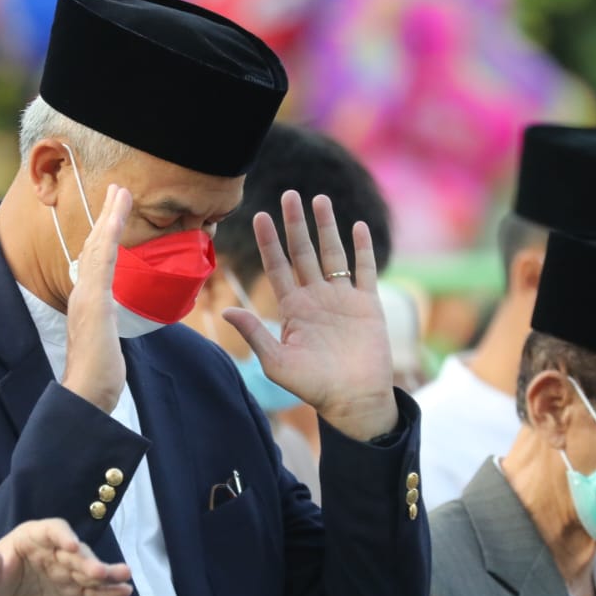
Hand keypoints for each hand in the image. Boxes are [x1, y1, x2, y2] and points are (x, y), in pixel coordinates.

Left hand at [0, 518, 132, 595]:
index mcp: (32, 538)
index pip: (51, 530)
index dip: (63, 536)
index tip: (72, 546)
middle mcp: (55, 551)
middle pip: (77, 552)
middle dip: (88, 561)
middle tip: (98, 572)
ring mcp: (68, 573)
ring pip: (91, 570)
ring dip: (108, 573)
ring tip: (124, 576)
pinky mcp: (77, 594)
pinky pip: (95, 591)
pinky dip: (110, 591)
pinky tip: (124, 591)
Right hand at [61, 184, 132, 412]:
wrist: (84, 397)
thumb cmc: (97, 381)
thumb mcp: (105, 348)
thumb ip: (107, 334)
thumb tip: (111, 334)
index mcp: (88, 305)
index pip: (97, 264)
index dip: (104, 237)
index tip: (113, 216)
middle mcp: (83, 296)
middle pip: (95, 247)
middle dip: (106, 217)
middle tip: (117, 190)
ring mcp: (86, 297)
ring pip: (98, 247)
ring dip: (109, 216)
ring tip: (120, 192)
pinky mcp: (93, 302)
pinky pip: (102, 260)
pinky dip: (108, 234)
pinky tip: (115, 215)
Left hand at [223, 191, 395, 440]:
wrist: (353, 400)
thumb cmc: (313, 386)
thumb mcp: (276, 361)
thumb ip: (255, 333)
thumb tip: (227, 310)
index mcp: (292, 308)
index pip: (277, 267)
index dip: (269, 242)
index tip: (259, 216)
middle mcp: (315, 298)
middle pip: (303, 252)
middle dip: (296, 224)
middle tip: (289, 195)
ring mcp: (342, 298)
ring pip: (332, 254)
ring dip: (327, 227)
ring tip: (320, 199)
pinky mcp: (368, 304)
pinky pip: (364, 270)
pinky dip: (362, 249)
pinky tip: (357, 226)